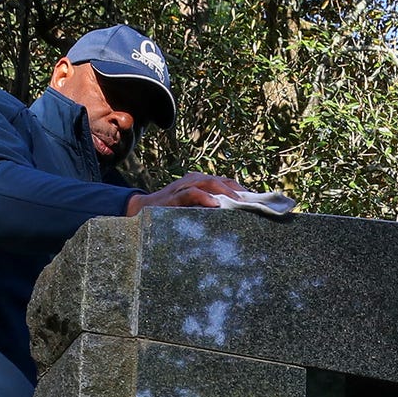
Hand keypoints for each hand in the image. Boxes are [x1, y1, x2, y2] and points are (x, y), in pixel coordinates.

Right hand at [126, 174, 246, 214]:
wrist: (143, 210)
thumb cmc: (171, 210)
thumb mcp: (193, 207)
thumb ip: (208, 208)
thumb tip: (231, 216)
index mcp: (200, 182)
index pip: (225, 181)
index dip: (240, 189)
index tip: (254, 200)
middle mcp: (193, 180)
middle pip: (220, 180)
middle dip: (237, 189)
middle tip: (251, 201)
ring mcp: (184, 186)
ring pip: (208, 183)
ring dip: (225, 192)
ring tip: (238, 202)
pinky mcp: (174, 196)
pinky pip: (192, 193)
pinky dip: (204, 198)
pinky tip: (215, 205)